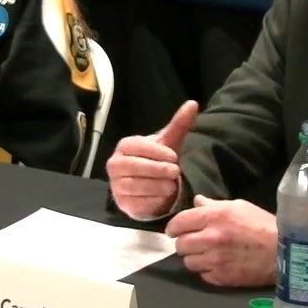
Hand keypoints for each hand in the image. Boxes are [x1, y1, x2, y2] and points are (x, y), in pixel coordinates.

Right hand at [106, 101, 197, 218]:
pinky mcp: (122, 203)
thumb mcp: (169, 142)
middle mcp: (115, 165)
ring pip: (134, 185)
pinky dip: (152, 200)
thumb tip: (193, 103)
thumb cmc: (158, 160)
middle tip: (175, 171)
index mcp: (124, 146)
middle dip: (157, 169)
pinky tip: (163, 196)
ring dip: (156, 185)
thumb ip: (179, 124)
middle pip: (133, 166)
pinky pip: (135, 203)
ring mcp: (116, 185)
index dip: (156, 151)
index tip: (174, 156)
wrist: (150, 187)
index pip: (136, 146)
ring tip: (172, 185)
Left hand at [165, 194, 277, 286]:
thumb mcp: (239, 207)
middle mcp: (211, 238)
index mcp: (214, 216)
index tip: (174, 230)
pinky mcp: (222, 277)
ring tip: (206, 254)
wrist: (283, 252)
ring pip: (189, 262)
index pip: (179, 222)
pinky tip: (217, 264)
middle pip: (180, 245)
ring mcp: (216, 260)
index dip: (173, 227)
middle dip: (183, 243)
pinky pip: (202, 275)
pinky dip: (206, 271)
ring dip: (194, 258)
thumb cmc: (262, 225)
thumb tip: (196, 201)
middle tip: (192, 242)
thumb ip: (214, 205)